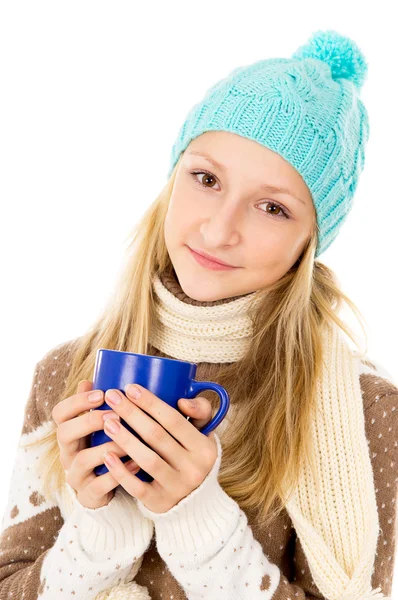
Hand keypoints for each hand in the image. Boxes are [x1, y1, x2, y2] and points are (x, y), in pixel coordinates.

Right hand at [52, 380, 138, 508]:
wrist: (107, 489)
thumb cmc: (107, 447)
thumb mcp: (102, 426)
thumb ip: (98, 405)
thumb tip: (92, 377)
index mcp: (70, 432)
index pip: (60, 413)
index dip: (77, 401)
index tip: (101, 393)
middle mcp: (67, 453)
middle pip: (64, 433)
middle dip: (89, 421)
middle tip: (114, 415)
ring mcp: (76, 475)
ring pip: (82, 460)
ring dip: (107, 447)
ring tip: (129, 440)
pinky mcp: (88, 495)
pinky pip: (99, 485)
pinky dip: (118, 473)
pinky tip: (135, 463)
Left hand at [100, 384, 217, 513]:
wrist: (196, 502)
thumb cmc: (193, 456)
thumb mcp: (204, 434)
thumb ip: (200, 411)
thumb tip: (182, 400)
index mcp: (204, 447)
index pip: (174, 419)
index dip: (151, 402)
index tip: (130, 387)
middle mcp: (194, 468)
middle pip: (157, 436)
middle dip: (131, 413)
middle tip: (111, 396)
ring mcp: (177, 488)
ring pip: (146, 460)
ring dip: (124, 439)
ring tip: (107, 421)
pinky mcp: (160, 503)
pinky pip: (137, 487)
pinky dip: (121, 471)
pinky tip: (107, 455)